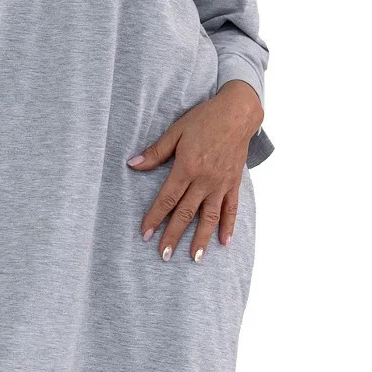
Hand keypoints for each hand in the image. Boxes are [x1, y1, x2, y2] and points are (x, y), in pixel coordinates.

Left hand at [127, 79, 262, 259]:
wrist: (238, 112)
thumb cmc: (204, 119)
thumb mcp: (176, 131)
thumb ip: (156, 152)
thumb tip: (133, 164)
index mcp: (187, 167)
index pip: (167, 199)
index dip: (155, 218)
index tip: (145, 234)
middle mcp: (204, 180)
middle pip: (186, 213)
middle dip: (174, 236)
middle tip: (164, 255)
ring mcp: (221, 184)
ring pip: (209, 217)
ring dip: (202, 239)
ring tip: (195, 258)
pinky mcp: (233, 183)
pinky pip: (231, 209)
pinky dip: (228, 226)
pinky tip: (224, 242)